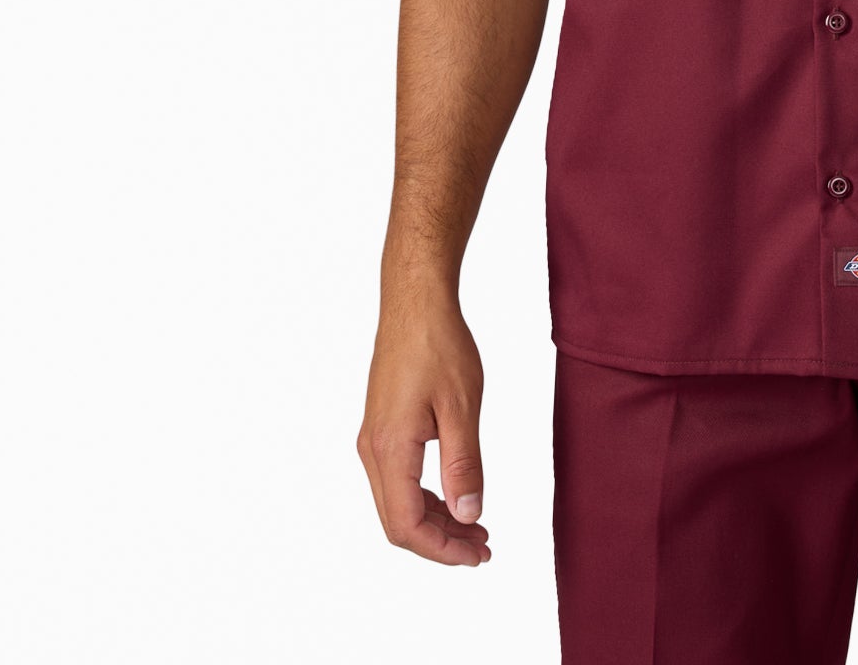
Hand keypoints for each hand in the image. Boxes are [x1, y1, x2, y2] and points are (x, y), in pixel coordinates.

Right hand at [356, 289, 492, 565]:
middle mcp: (373, 450)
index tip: (477, 555)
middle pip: (398, 521)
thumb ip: (464, 464)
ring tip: (476, 528)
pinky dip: (426, 496)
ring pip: (397, 502)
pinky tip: (454, 496)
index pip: (406, 525)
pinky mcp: (382, 427)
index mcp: (390, 448)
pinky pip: (398, 479)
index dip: (442, 549)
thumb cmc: (439, 345)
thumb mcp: (462, 406)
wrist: (415, 302)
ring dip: (435, 521)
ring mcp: (374, 439)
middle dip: (441, 541)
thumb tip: (469, 515)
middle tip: (484, 547)